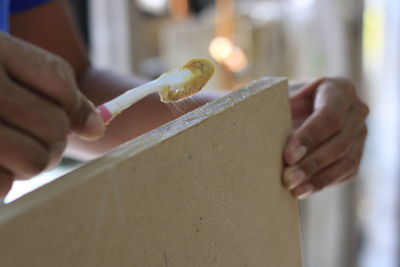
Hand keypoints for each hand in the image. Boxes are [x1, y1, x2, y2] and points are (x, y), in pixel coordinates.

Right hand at [0, 33, 104, 197]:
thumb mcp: (8, 65)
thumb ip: (56, 90)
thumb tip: (97, 128)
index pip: (60, 82)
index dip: (70, 107)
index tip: (62, 117)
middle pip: (53, 127)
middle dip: (51, 139)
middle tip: (31, 137)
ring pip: (35, 160)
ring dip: (29, 161)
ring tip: (8, 149)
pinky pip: (2, 185)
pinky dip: (1, 179)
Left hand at [283, 78, 368, 198]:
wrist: (296, 112)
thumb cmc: (285, 102)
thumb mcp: (280, 97)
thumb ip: (275, 106)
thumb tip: (254, 120)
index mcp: (339, 89)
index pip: (330, 116)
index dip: (310, 137)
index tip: (288, 156)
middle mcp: (356, 110)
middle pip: (339, 141)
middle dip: (311, 162)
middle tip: (288, 178)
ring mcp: (360, 134)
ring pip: (345, 160)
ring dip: (318, 178)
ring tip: (294, 189)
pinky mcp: (356, 154)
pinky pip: (344, 172)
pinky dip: (322, 183)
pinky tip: (302, 190)